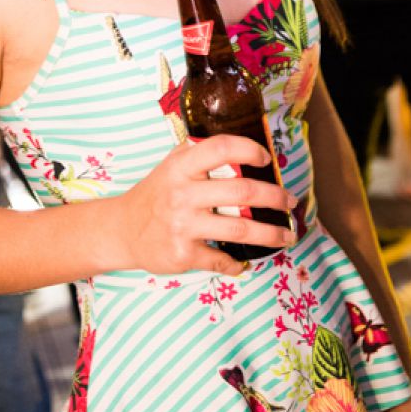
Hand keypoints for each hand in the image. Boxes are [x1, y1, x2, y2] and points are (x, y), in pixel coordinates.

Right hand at [117, 135, 295, 275]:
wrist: (121, 230)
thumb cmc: (155, 194)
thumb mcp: (170, 166)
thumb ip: (200, 155)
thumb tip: (246, 150)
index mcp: (181, 167)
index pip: (221, 148)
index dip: (249, 150)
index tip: (266, 159)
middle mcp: (182, 193)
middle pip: (243, 192)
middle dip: (275, 198)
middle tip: (289, 202)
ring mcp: (182, 225)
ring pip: (241, 228)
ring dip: (271, 234)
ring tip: (286, 235)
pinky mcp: (183, 254)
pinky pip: (222, 259)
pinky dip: (238, 263)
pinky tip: (245, 262)